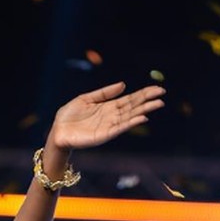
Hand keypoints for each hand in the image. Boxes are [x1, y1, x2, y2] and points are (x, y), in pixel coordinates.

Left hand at [49, 81, 165, 149]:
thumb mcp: (86, 98)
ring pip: (130, 117)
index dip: (143, 94)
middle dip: (147, 100)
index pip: (129, 99)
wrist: (57, 132)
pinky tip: (141, 118)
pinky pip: (120, 128)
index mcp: (108, 106)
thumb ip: (104, 93)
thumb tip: (123, 84)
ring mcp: (108, 126)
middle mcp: (111, 116)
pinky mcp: (104, 135)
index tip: (157, 89)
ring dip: (144, 110)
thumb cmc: (69, 116)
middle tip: (162, 94)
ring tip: (157, 104)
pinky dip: (131, 123)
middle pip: (133, 107)